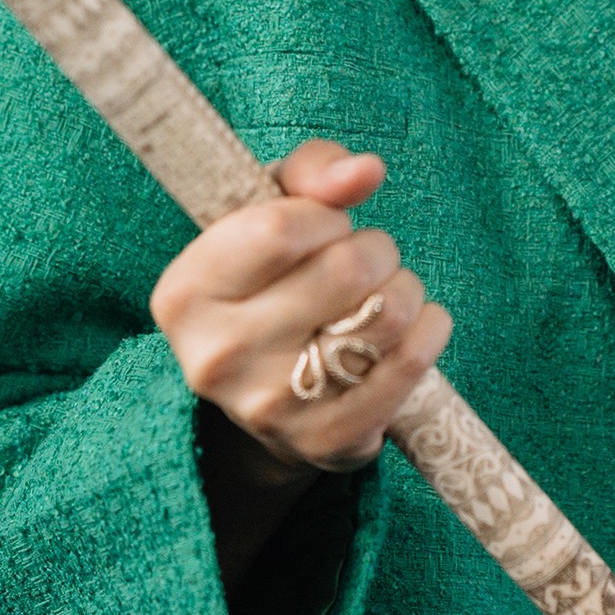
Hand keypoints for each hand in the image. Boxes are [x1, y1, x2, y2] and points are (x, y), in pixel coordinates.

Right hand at [151, 139, 452, 480]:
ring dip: (403, 289)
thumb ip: (312, 172)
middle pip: (345, 270)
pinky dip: (429, 329)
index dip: (324, 215)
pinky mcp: (326, 443)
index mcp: (185, 294)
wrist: (266, 393)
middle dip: (374, 249)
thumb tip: (365, 171)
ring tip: (381, 294)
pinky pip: (412, 365)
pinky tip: (413, 325)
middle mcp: (217, 358)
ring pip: (386, 314)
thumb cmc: (271, 279)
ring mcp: (271, 408)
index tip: (325, 226)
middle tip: (363, 260)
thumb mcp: (270, 212)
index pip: (280, 230)